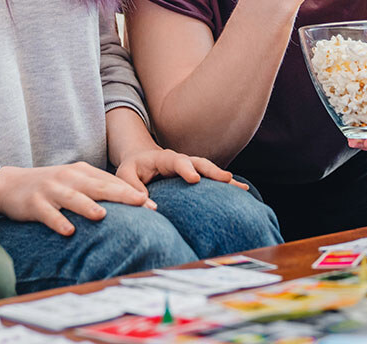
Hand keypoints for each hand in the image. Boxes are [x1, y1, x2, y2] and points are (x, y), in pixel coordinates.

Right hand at [0, 162, 154, 236]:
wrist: (10, 184)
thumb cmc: (52, 186)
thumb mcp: (75, 182)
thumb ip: (97, 189)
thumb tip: (129, 202)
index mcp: (82, 171)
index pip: (111, 182)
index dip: (132, 193)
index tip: (152, 206)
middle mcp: (69, 177)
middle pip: (98, 186)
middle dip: (121, 195)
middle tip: (141, 203)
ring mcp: (51, 189)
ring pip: (73, 198)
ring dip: (87, 206)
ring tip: (103, 215)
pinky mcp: (34, 204)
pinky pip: (48, 214)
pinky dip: (58, 222)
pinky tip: (69, 232)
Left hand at [115, 147, 249, 194]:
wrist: (141, 159)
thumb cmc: (132, 168)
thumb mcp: (125, 175)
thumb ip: (134, 189)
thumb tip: (151, 208)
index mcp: (164, 158)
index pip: (177, 161)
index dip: (186, 169)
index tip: (194, 179)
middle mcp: (181, 160)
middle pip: (200, 163)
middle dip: (213, 171)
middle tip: (227, 179)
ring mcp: (190, 167)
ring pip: (209, 170)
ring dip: (224, 178)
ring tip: (241, 188)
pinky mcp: (195, 175)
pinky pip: (211, 179)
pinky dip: (225, 184)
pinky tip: (241, 190)